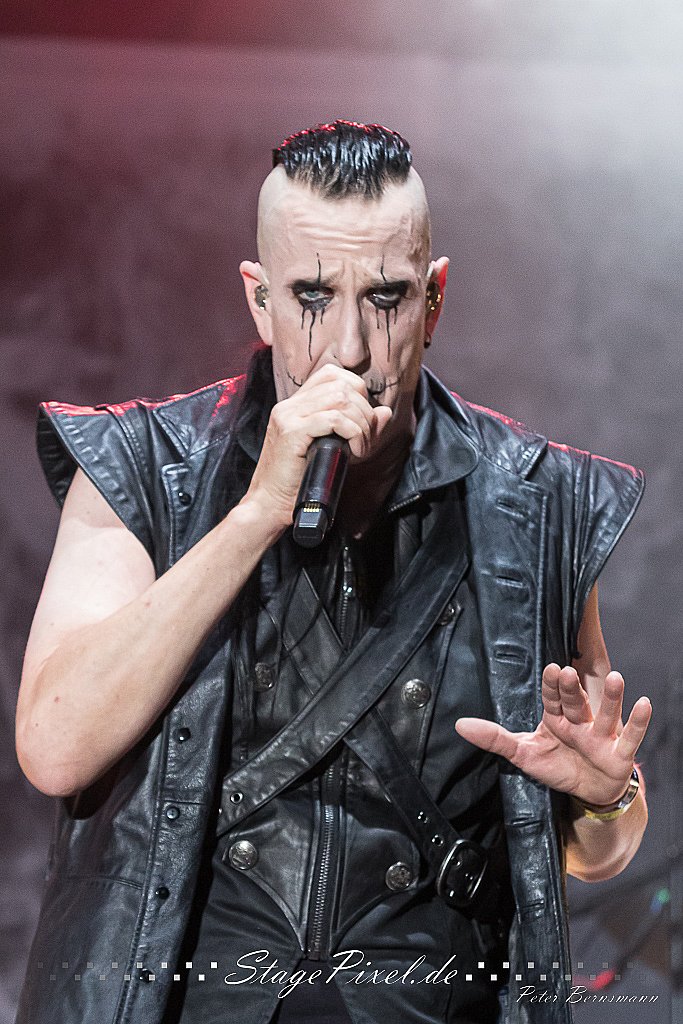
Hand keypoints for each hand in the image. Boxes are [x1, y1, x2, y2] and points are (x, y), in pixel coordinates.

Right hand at [243, 363, 391, 532]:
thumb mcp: (333, 448)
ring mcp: (288, 416)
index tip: (362, 420)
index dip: (357, 391)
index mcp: (295, 404)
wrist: (269, 503)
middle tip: (365, 440)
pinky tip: (353, 453)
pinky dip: (353, 434)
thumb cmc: (299, 480)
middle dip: (365, 412)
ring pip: (341, 399)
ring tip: (361, 448)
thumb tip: (384, 412)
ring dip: (361, 424)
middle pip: (342, 385)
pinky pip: (333, 420)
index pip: (332, 374)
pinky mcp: (291, 432)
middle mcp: (290, 405)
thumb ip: (357, 427)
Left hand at [455, 663, 651, 805]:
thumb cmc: (556, 766)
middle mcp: (580, 723)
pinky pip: (630, 737)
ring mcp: (601, 737)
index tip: (550, 668)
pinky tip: (644, 703)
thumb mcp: (523, 753)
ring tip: (617, 678)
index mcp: (557, 719)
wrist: (587, 793)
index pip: (552, 698)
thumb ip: (494, 739)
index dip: (551, 685)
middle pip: (576, 702)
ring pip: (606, 714)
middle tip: (567, 671)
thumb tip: (459, 725)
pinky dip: (638, 722)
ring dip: (612, 698)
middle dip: (572, 689)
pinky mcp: (619, 754)